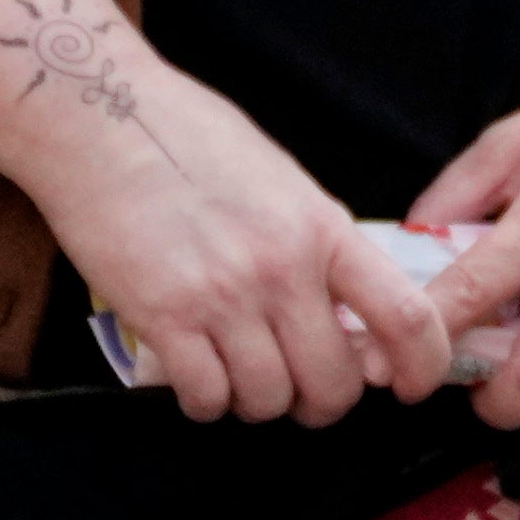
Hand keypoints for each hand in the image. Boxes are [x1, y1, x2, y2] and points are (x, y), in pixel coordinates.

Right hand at [7, 0, 447, 422]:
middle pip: (333, 382)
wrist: (99, 117)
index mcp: (321, 227)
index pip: (405, 314)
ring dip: (257, 402)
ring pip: (268, 400)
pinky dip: (206, 402)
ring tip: (238, 374)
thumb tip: (345, 302)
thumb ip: (316, 239)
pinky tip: (196, 376)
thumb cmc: (186, 136)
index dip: (421, 366)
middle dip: (320, 401)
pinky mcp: (163, 318)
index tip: (407, 385)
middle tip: (300, 391)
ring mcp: (223, 297)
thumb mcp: (280, 178)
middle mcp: (281, 268)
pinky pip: (206, 398)